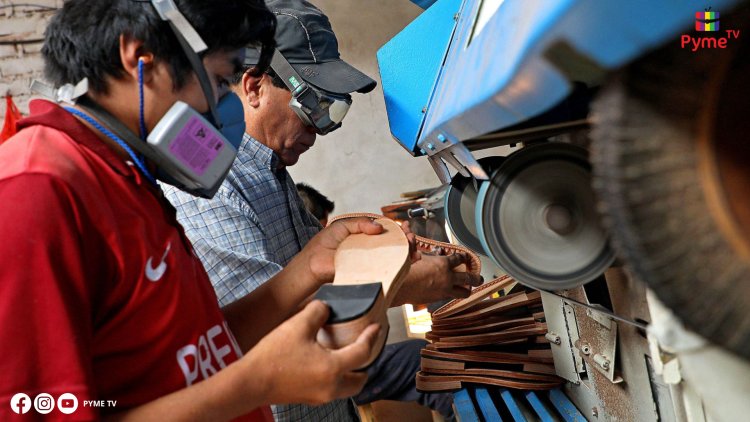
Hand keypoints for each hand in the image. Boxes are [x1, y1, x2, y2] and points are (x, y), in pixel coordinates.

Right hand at [242, 300, 379, 404]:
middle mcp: (331, 387)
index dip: (371, 337)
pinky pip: (330, 390)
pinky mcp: (308, 398)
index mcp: (333, 368)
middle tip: (363, 347)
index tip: (376, 327)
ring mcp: (319, 396)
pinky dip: (335, 378)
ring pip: (345, 388)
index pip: (362, 353)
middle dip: (365, 365)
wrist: (250, 382)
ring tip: (345, 355)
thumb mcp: (298, 325)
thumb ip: (318, 312)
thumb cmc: (273, 356)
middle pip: (360, 381)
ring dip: (350, 374)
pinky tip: (324, 363)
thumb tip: (326, 308)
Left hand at [299, 217, 418, 286]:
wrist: (313, 265)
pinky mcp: (370, 276)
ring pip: (396, 259)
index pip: (387, 235)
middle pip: (395, 247)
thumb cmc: (324, 246)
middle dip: (408, 242)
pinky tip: (411, 259)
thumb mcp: (343, 226)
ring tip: (413, 246)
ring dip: (408, 252)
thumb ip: (361, 223)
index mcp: (365, 241)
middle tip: (411, 237)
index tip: (407, 230)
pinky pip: (389, 272)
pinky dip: (403, 266)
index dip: (399, 232)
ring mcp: (371, 265)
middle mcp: (370, 253)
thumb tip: (379, 227)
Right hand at [392, 252, 482, 305]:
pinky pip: (449, 297)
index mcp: (443, 264)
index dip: (463, 257)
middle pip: (468, 278)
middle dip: (476, 278)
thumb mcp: (417, 255)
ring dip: (467, 290)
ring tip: (469, 289)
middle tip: (479, 278)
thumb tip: (426, 244)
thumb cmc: (407, 269)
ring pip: (463, 293)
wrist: (402, 287)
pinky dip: (452, 295)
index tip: (465, 257)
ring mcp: (444, 290)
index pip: (458, 259)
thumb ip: (426, 252)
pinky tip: (450, 293)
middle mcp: (447, 277)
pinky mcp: (438, 299)